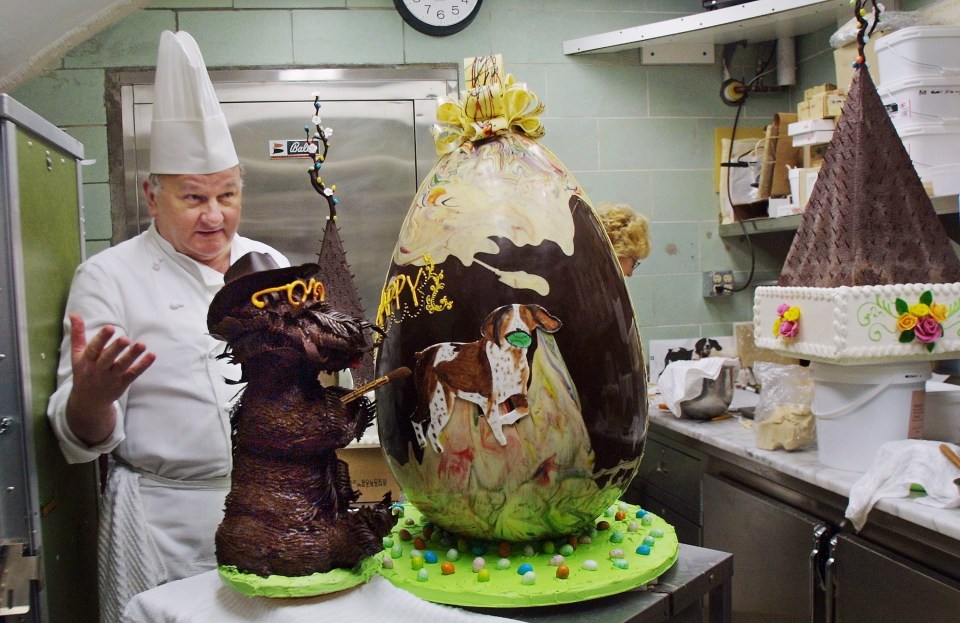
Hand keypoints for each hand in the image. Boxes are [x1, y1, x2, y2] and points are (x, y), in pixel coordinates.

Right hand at [65, 312, 155, 445]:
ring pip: (122, 366)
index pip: (94, 349)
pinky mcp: (122, 383)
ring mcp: (111, 377)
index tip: (110, 327)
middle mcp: (98, 369)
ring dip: (132, 356)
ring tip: (142, 345)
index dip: (102, 338)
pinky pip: (133, 374)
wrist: (89, 400)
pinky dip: (143, 365)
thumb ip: (78, 334)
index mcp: (87, 361)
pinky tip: (152, 355)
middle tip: (125, 338)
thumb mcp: (77, 354)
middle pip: (107, 359)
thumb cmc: (84, 371)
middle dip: (116, 349)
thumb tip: (74, 314)